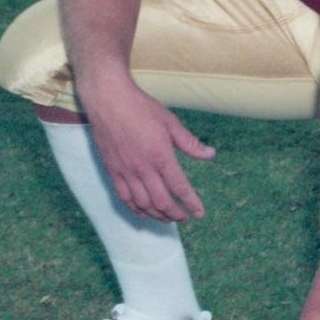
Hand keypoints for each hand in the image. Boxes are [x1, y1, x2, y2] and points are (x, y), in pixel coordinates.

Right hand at [85, 82, 214, 222]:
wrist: (108, 100)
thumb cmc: (141, 108)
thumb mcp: (170, 122)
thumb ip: (189, 143)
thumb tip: (210, 154)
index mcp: (160, 155)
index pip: (179, 187)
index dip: (191, 203)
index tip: (199, 213)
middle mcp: (143, 168)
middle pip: (161, 201)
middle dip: (175, 214)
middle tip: (184, 217)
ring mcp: (126, 171)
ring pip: (143, 204)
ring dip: (157, 215)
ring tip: (167, 218)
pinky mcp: (112, 171)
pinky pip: (124, 198)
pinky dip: (135, 209)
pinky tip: (143, 211)